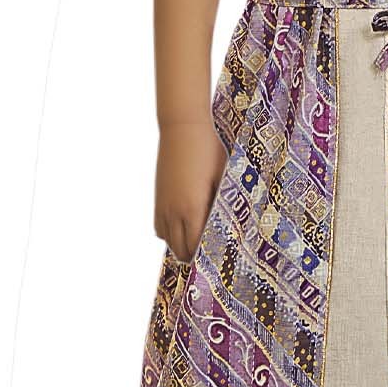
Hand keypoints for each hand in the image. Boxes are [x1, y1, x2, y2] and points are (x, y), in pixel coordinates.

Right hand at [154, 121, 226, 260]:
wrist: (182, 129)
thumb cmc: (209, 151)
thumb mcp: (223, 178)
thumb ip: (222, 204)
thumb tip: (229, 223)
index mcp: (193, 209)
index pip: (196, 246)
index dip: (208, 255)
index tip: (221, 258)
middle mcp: (174, 212)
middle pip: (180, 249)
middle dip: (195, 256)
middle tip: (212, 256)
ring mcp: (163, 206)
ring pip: (167, 240)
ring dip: (181, 246)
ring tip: (198, 245)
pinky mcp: (158, 198)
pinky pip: (159, 228)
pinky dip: (169, 235)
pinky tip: (183, 229)